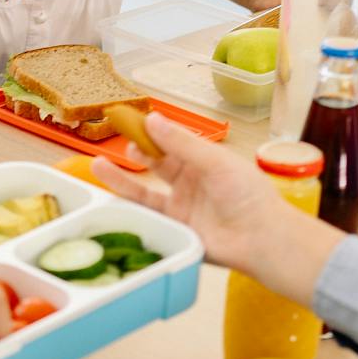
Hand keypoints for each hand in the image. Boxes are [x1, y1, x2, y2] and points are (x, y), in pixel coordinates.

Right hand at [95, 116, 337, 294]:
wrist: (261, 239)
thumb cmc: (248, 196)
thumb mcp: (215, 163)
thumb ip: (181, 144)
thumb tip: (152, 119)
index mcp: (205, 162)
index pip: (172, 142)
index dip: (151, 131)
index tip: (129, 119)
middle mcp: (191, 183)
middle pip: (156, 165)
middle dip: (136, 152)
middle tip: (115, 141)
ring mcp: (181, 208)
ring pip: (144, 192)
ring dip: (121, 179)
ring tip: (96, 165)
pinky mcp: (174, 231)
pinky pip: (147, 218)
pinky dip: (129, 208)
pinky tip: (111, 198)